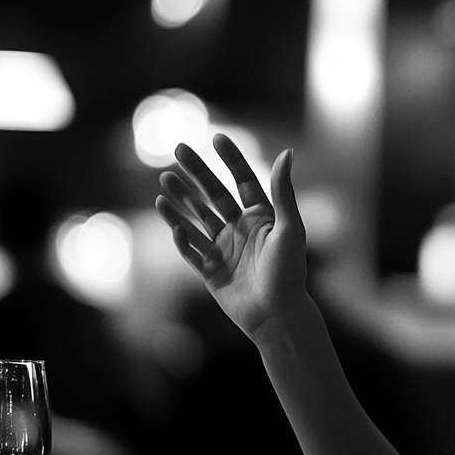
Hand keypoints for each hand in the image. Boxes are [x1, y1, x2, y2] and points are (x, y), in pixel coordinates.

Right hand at [155, 134, 307, 336]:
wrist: (277, 316)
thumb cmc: (289, 273)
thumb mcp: (290, 228)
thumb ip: (283, 191)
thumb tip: (287, 151)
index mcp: (262, 217)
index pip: (242, 181)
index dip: (230, 160)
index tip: (216, 138)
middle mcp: (241, 229)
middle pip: (214, 194)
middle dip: (196, 173)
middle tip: (178, 149)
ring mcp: (223, 249)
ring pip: (197, 218)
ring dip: (181, 199)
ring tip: (164, 180)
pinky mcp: (209, 270)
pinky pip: (191, 249)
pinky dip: (180, 236)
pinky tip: (171, 221)